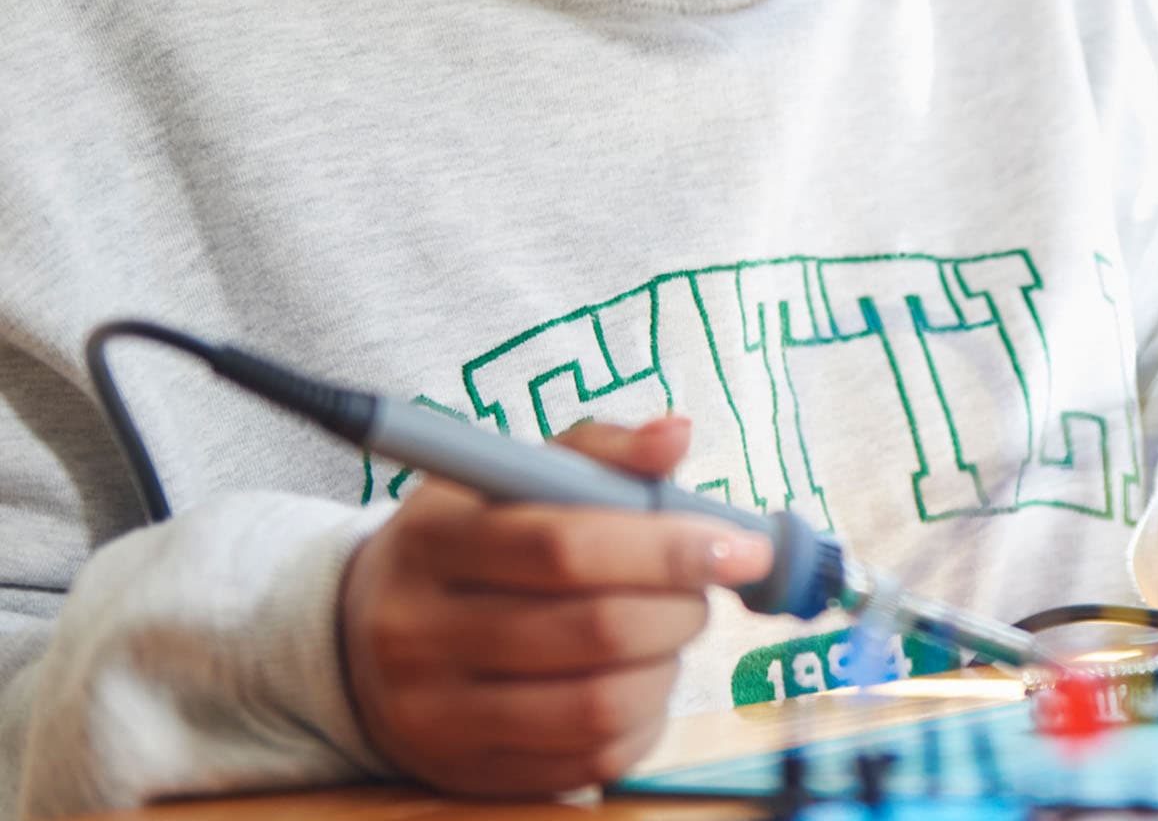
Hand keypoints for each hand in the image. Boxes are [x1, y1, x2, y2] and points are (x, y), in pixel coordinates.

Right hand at [338, 416, 772, 795]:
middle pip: (596, 630)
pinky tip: (639, 678)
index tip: (742, 545)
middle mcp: (421, 635)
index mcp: (433, 541)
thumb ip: (597, 451)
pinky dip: (646, 716)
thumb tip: (675, 434)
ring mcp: (439, 716)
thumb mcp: (509, 480)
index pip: (565, 546)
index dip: (668, 547)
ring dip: (668, 665)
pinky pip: (595, 758)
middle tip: (703, 589)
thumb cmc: (471, 540)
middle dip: (682, 607)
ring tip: (667, 631)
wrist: (363, 638)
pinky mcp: (472, 774)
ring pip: (602, 705)